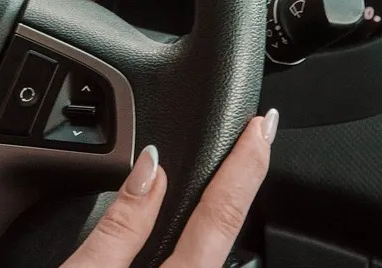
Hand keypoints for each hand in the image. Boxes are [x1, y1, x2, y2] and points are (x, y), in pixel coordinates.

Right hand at [61, 109, 278, 267]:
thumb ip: (121, 225)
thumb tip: (151, 169)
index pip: (222, 212)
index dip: (244, 164)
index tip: (261, 127)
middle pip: (229, 226)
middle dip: (245, 178)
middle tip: (259, 136)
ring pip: (216, 248)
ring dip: (223, 208)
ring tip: (233, 171)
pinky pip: (199, 260)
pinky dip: (202, 232)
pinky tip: (194, 221)